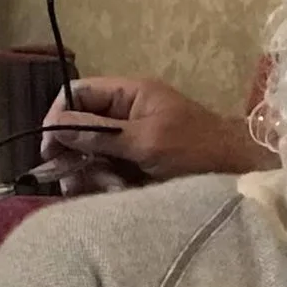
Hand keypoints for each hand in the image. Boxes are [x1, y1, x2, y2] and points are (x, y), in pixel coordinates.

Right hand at [33, 75, 275, 195]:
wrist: (235, 176)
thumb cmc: (196, 150)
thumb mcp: (147, 139)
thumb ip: (101, 133)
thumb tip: (56, 125)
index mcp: (131, 94)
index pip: (79, 92)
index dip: (59, 116)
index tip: (50, 148)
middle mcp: (125, 115)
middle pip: (78, 128)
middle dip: (74, 154)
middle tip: (76, 179)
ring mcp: (129, 142)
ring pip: (87, 156)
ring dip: (89, 174)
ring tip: (110, 187)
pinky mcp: (133, 168)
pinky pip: (103, 174)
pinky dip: (103, 185)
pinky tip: (116, 194)